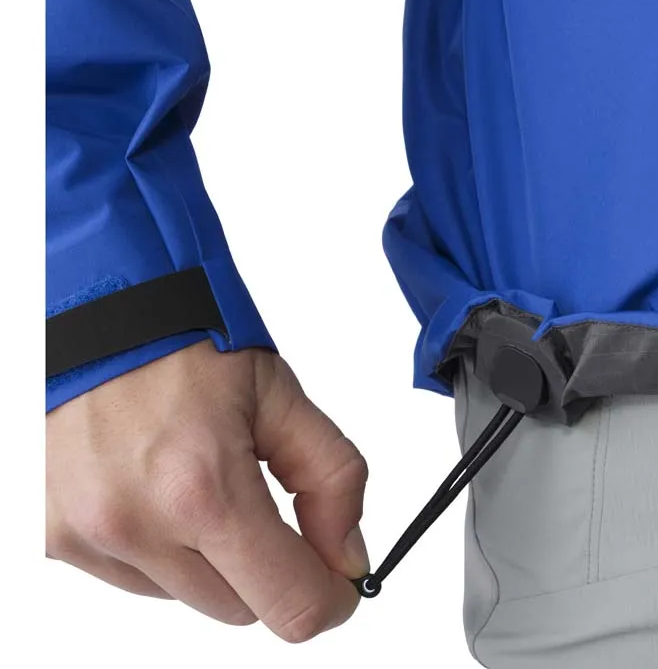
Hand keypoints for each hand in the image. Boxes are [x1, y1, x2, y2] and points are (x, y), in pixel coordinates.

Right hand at [46, 340, 368, 641]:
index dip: (328, 600)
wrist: (93, 309)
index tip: (338, 582)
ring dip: (207, 555)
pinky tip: (154, 482)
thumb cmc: (183, 338)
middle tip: (261, 497)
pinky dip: (158, 545)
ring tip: (194, 473)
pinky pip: (131, 576)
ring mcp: (85, 539)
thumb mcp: (278, 393)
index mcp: (201, 488)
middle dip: (267, 565)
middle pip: (239, 607)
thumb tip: (347, 554)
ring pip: (184, 595)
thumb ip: (331, 476)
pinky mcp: (51, 539)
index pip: (288, 605)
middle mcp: (135, 526)